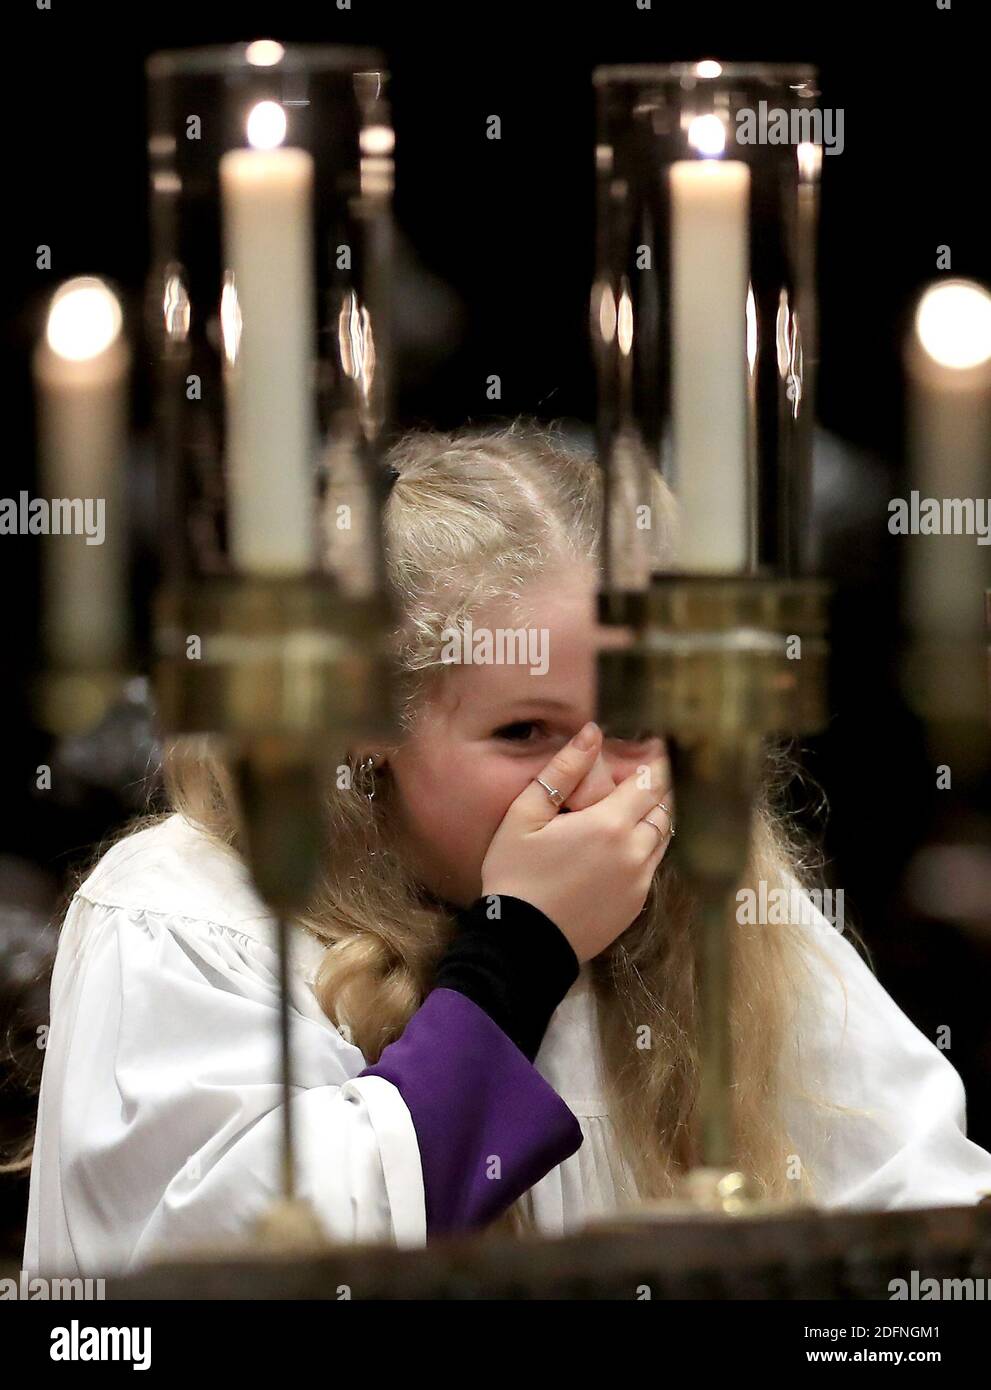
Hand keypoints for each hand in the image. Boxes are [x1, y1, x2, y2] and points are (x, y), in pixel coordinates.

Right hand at [480, 722, 674, 962]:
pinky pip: (652, 865)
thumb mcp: (525, 816)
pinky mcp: (635, 904)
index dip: (658, 760)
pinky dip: (647, 847)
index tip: (660, 744)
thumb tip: (591, 733)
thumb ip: (562, 771)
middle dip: (658, 787)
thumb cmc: (515, 874)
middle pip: (664, 807)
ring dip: (655, 817)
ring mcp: (639, 881)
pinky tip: (624, 843)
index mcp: (610, 824)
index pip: (651, 781)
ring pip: (663, 837)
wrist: (521, 944)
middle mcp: (635, 851)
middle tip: (647, 772)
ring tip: (636, 804)